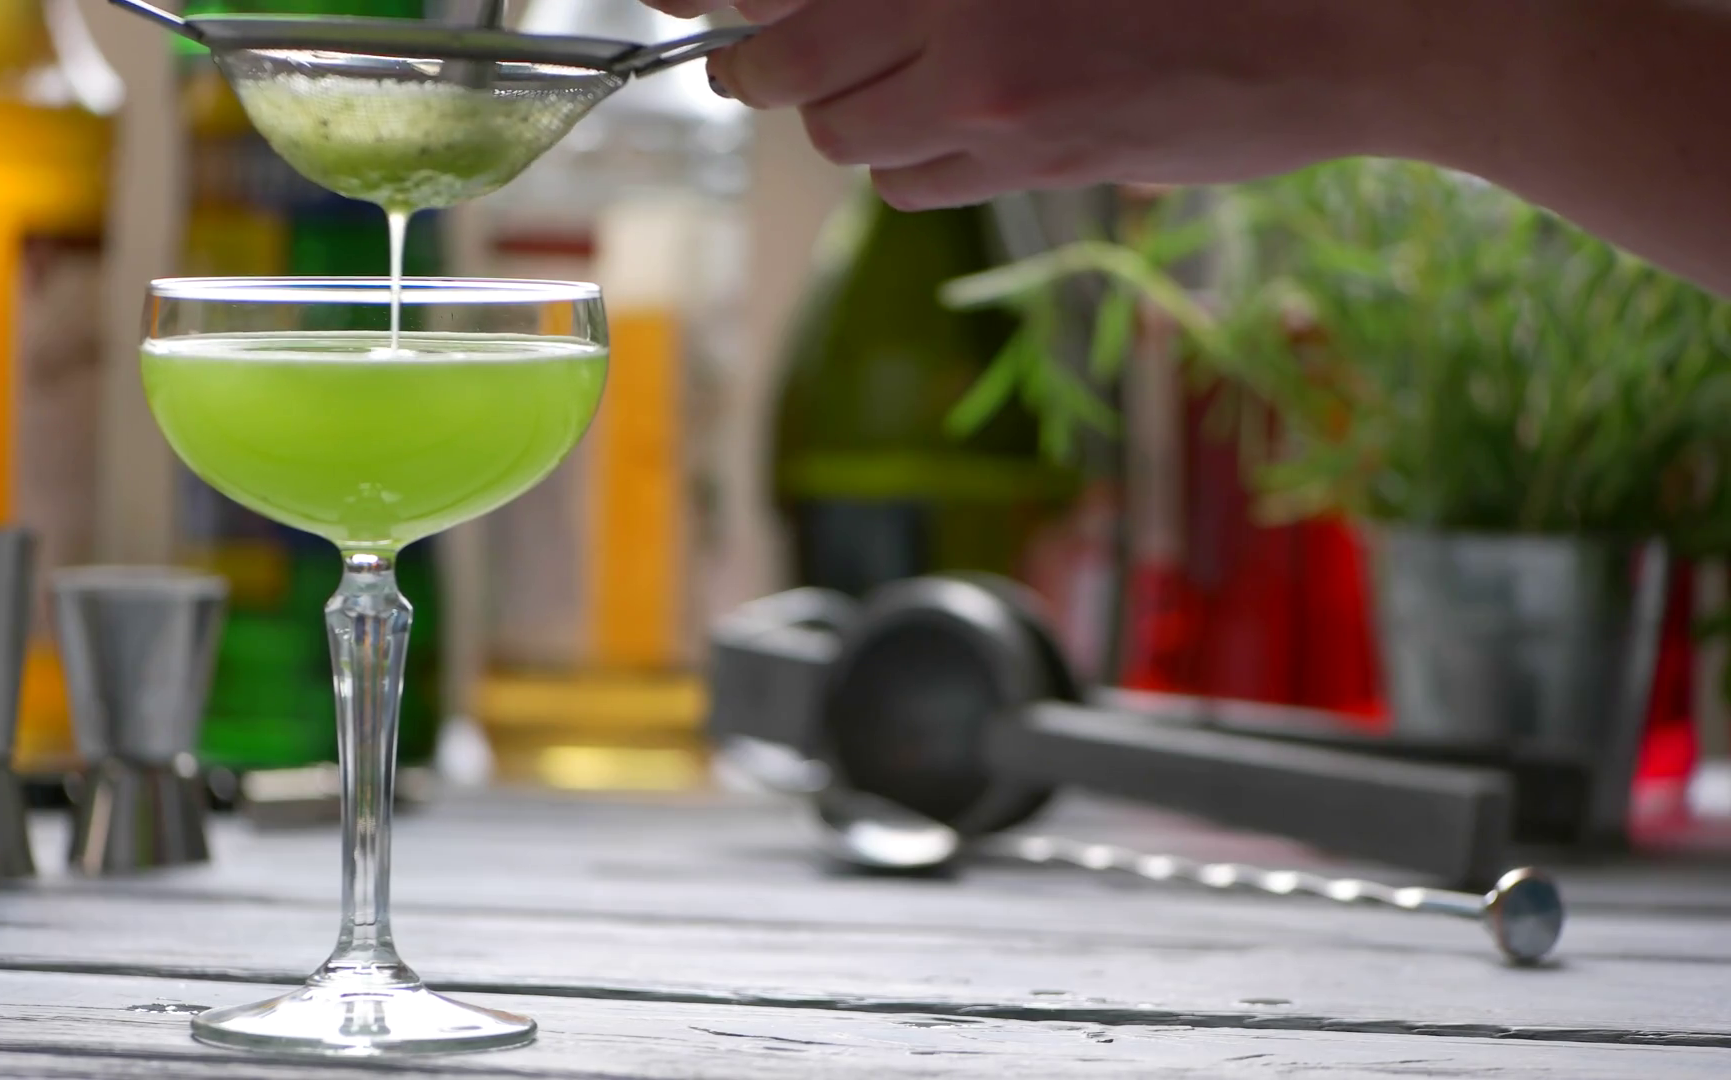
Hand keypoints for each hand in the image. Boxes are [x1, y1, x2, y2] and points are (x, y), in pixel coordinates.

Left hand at [683, 0, 1484, 210]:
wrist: (1357, 18)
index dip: (726, 1)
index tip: (702, 2)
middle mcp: (960, 25)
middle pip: (792, 77)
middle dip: (761, 68)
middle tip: (755, 59)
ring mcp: (999, 105)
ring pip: (850, 140)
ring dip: (844, 112)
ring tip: (878, 80)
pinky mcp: (1039, 167)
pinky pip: (917, 184)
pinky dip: (910, 157)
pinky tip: (947, 121)